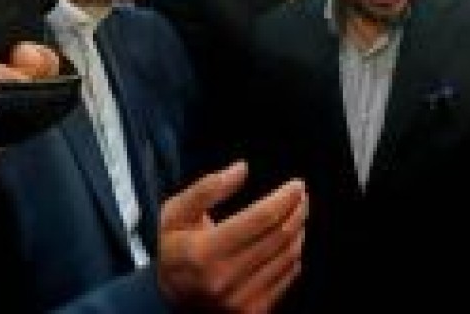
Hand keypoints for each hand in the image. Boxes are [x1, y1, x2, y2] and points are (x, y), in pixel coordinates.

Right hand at [157, 162, 306, 313]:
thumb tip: (241, 169)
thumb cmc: (174, 250)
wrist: (168, 299)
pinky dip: (293, 254)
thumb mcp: (175, 214)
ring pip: (288, 256)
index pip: (261, 218)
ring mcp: (240, 300)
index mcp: (203, 252)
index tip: (296, 185)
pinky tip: (289, 240)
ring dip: (298, 230)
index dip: (284, 198)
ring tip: (296, 213)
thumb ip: (206, 189)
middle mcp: (223, 279)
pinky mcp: (253, 311)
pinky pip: (288, 277)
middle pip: (279, 236)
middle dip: (296, 210)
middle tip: (300, 195)